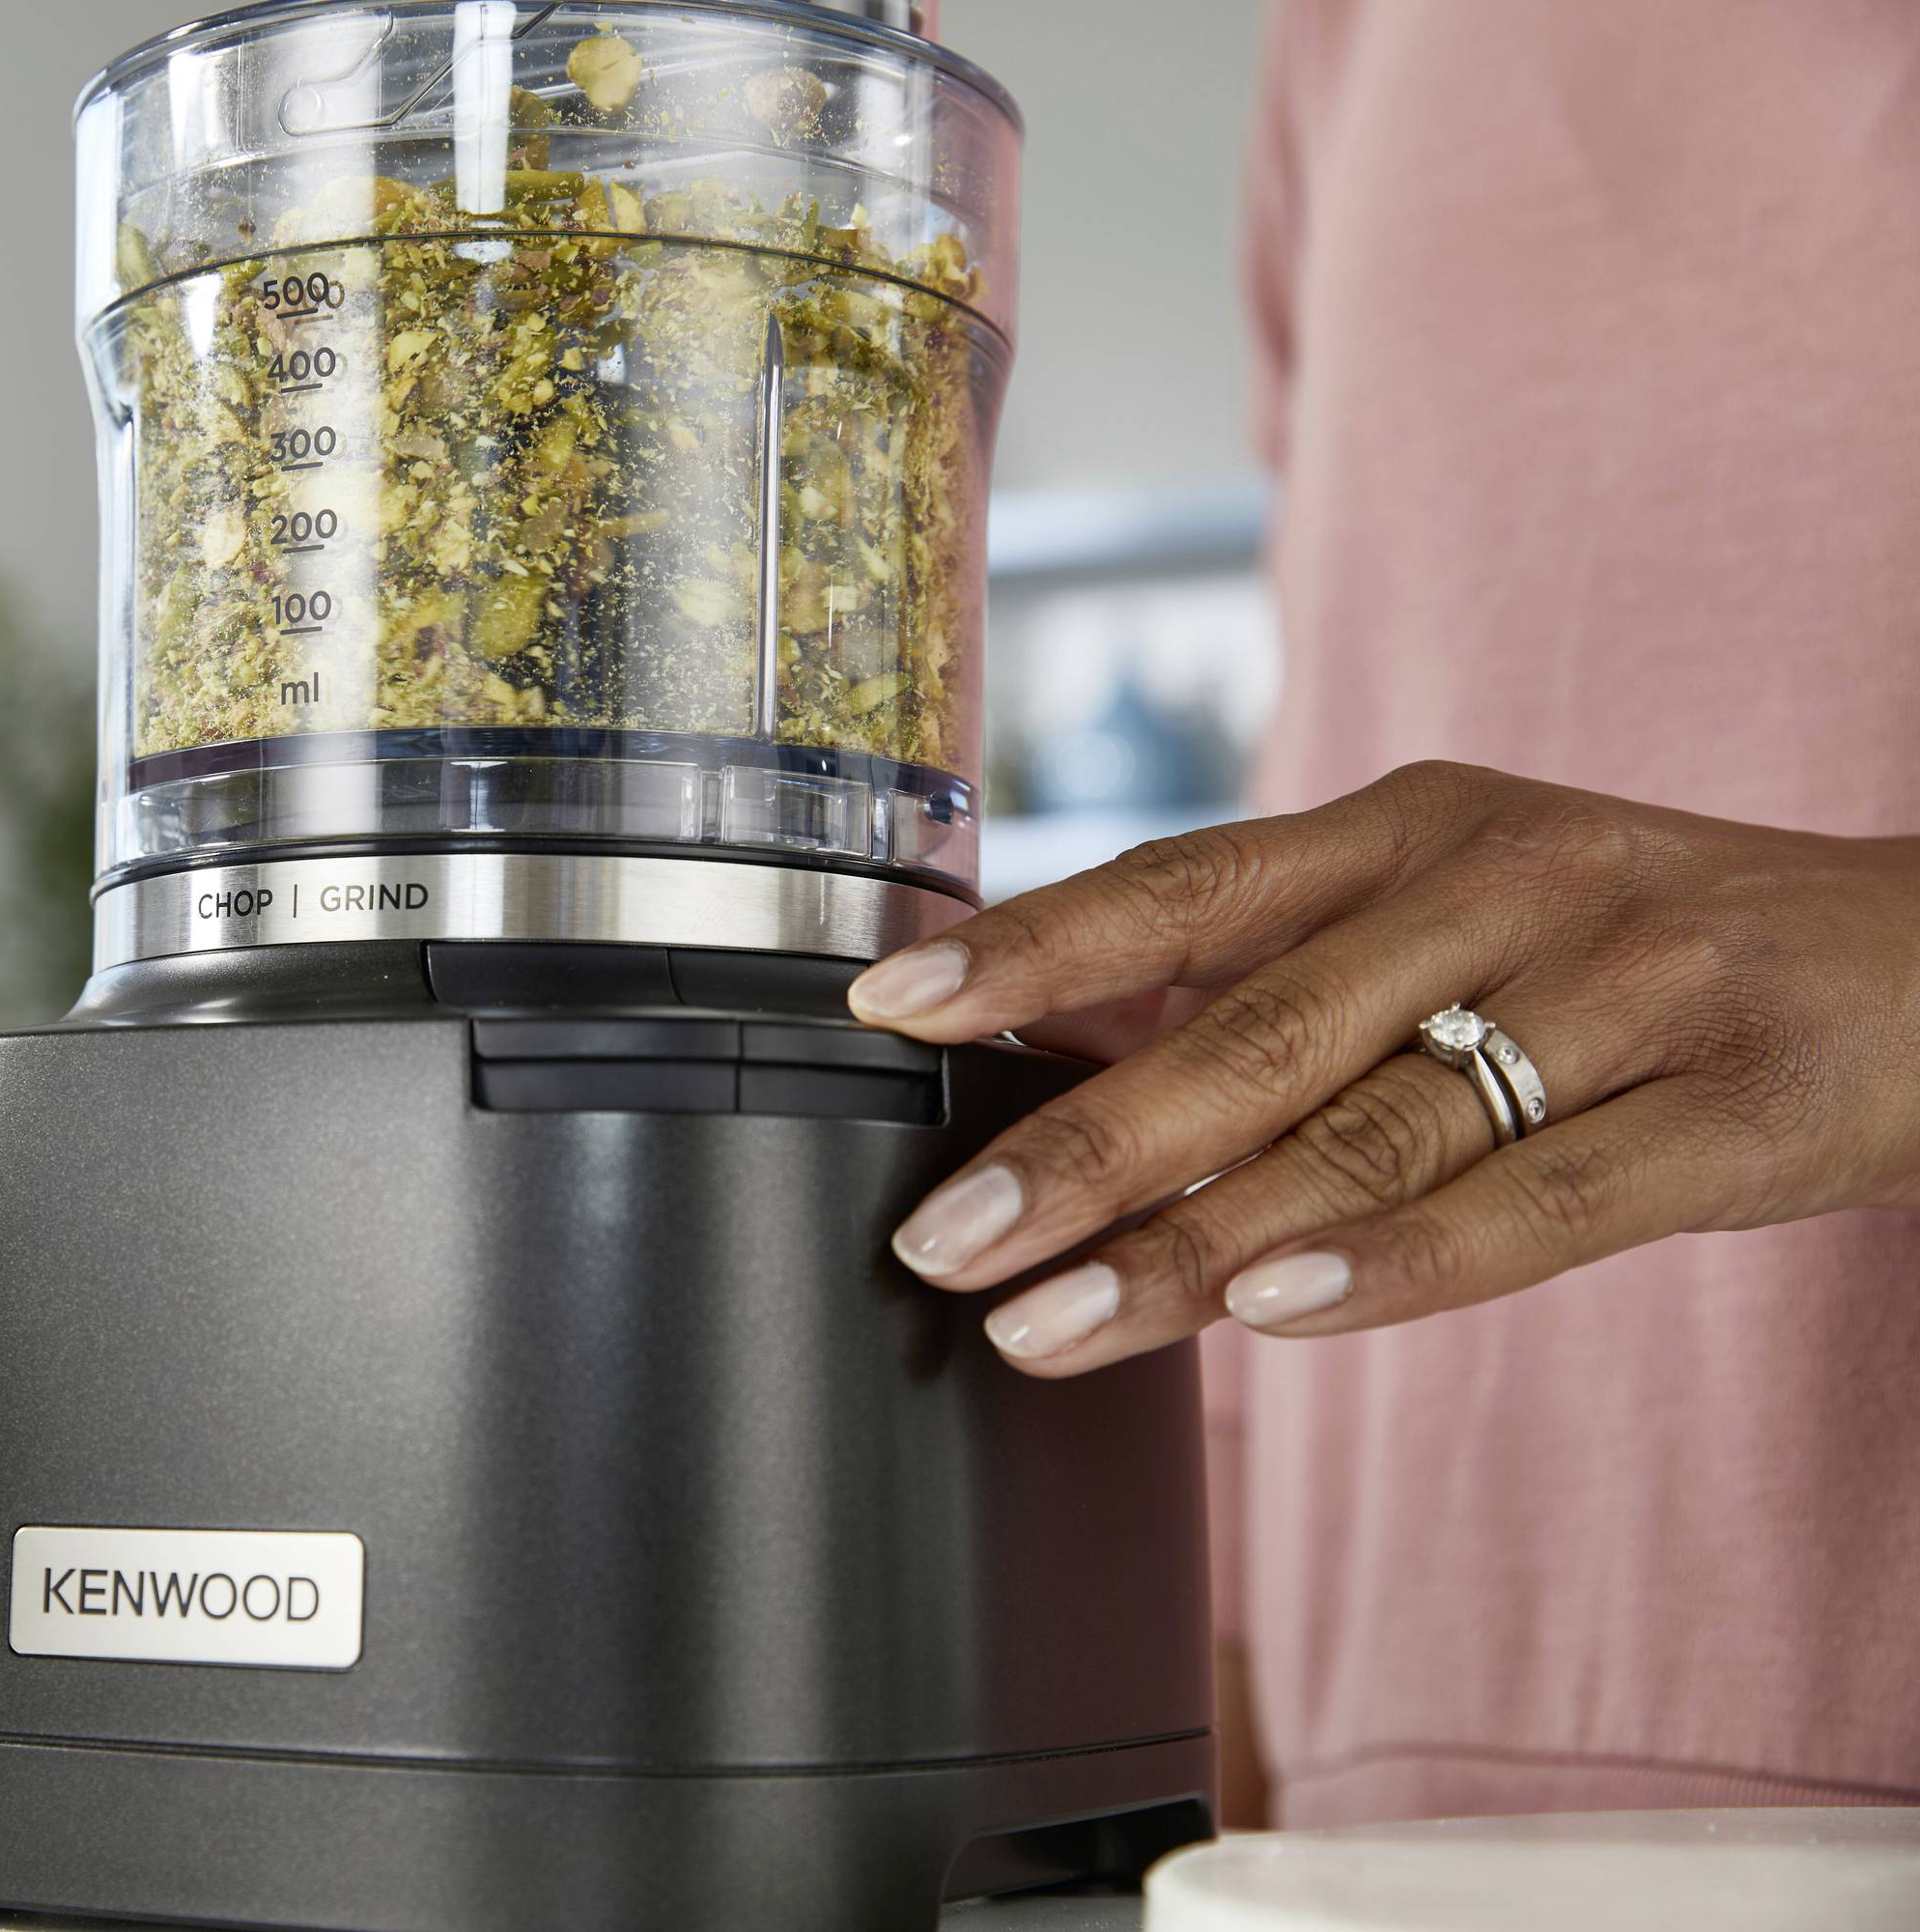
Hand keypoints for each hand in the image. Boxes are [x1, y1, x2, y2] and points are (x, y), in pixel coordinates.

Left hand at [846, 762, 1919, 1375]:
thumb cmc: (1647, 952)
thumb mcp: (1467, 908)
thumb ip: (1293, 974)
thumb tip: (1075, 1059)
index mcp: (1411, 826)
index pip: (1179, 881)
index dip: (1028, 946)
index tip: (890, 1008)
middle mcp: (1498, 884)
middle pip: (1245, 1030)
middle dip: (1073, 1147)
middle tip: (938, 1237)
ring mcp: (1619, 989)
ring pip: (1362, 1133)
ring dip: (1187, 1243)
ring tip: (1048, 1322)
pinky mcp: (1726, 1108)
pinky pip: (1531, 1202)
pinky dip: (1390, 1263)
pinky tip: (1270, 1315)